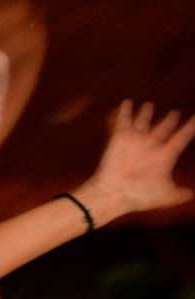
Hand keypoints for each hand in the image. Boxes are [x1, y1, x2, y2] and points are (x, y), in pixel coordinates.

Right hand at [77, 100, 194, 220]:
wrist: (114, 193)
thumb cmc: (139, 195)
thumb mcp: (165, 195)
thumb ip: (179, 193)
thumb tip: (192, 195)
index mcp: (164, 156)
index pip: (181, 138)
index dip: (189, 128)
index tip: (194, 119)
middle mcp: (151, 147)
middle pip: (163, 129)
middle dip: (168, 121)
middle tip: (174, 113)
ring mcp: (136, 141)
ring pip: (144, 122)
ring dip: (146, 113)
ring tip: (149, 105)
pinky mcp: (120, 137)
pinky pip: (124, 120)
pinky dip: (126, 111)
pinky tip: (128, 102)